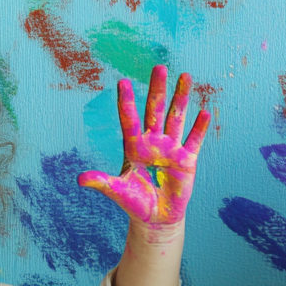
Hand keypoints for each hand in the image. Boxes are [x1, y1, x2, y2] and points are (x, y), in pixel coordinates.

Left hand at [78, 65, 209, 230]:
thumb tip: (80, 179)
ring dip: (181, 98)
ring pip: (176, 118)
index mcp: (134, 147)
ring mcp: (171, 149)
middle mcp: (153, 142)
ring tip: (186, 77)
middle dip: (158, 89)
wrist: (156, 218)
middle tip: (159, 67)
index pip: (130, 119)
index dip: (127, 102)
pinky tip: (205, 113)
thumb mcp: (118, 192)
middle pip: (155, 110)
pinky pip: (194, 140)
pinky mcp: (187, 160)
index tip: (123, 82)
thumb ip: (102, 183)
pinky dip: (199, 128)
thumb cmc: (135, 203)